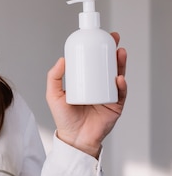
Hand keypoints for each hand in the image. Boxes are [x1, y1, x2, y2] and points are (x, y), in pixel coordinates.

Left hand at [46, 32, 127, 157]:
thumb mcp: (53, 94)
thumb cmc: (64, 117)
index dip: (96, 50)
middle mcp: (98, 86)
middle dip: (112, 51)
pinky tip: (119, 78)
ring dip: (120, 63)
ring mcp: (108, 95)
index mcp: (85, 82)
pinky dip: (121, 85)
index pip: (93, 62)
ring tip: (119, 53)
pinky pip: (121, 94)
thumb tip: (62, 59)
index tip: (97, 37)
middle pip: (108, 65)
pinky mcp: (116, 106)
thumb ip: (54, 77)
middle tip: (113, 39)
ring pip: (117, 76)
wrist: (74, 138)